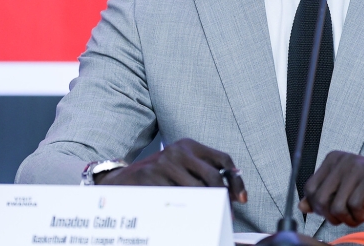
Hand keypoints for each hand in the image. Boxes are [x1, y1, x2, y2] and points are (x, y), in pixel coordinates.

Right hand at [97, 138, 247, 203]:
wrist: (121, 181)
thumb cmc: (158, 176)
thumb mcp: (181, 167)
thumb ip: (203, 173)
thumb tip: (233, 192)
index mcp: (189, 145)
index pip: (223, 159)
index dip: (236, 180)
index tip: (242, 199)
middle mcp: (178, 151)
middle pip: (213, 177)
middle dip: (224, 198)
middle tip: (227, 215)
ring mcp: (164, 163)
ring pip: (197, 191)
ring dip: (206, 207)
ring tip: (208, 218)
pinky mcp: (151, 178)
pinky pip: (178, 199)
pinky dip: (186, 211)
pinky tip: (186, 217)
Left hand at [298, 152, 363, 226]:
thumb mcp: (346, 193)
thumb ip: (324, 198)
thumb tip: (301, 206)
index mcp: (332, 159)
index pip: (310, 189)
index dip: (319, 208)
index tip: (334, 214)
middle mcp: (342, 159)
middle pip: (320, 198)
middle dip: (332, 216)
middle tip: (348, 218)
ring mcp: (356, 166)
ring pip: (337, 205)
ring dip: (348, 220)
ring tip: (359, 217)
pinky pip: (354, 205)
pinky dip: (360, 217)